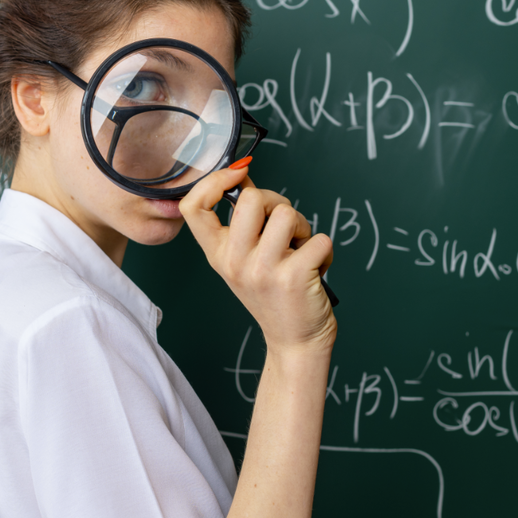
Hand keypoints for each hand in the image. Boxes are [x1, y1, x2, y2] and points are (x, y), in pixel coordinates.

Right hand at [180, 166, 336, 354]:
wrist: (294, 341)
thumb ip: (243, 225)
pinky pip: (319, 238)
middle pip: (252, 198)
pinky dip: (324, 251)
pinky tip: (316, 270)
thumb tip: (244, 178)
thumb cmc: (274, 296)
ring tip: (300, 250)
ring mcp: (263, 270)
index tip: (238, 175)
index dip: (214, 181)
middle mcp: (235, 261)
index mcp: (218, 254)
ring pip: (287, 213)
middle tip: (285, 229)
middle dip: (277, 203)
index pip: (193, 206)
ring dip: (302, 227)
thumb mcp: (245, 262)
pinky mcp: (293, 277)